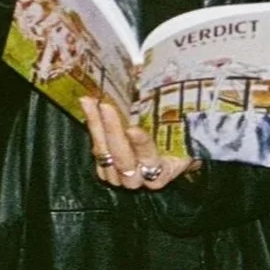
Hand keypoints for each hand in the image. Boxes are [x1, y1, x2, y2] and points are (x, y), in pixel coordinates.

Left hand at [80, 97, 200, 190]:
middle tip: (106, 107)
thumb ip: (176, 116)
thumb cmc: (178, 136)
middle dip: (113, 131)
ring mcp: (121, 177)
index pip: (151, 161)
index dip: (141, 146)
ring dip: (96, 126)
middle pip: (123, 160)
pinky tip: (88, 106)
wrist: (167, 150)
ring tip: (90, 101)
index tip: (132, 129)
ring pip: (105, 154)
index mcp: (164, 171)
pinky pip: (96, 149)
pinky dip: (92, 126)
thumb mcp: (181, 128)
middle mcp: (141, 179)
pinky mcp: (106, 170)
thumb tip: (176, 90)